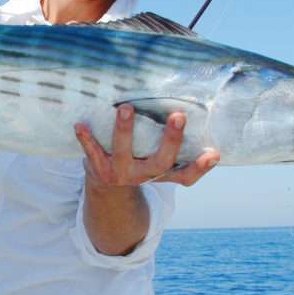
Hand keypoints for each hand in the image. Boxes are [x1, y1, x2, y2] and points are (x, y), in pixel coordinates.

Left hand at [74, 106, 218, 187]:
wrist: (107, 186)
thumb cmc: (142, 161)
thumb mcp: (161, 159)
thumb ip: (178, 143)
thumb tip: (197, 108)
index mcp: (163, 173)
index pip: (187, 175)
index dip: (201, 167)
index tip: (213, 153)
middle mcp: (144, 175)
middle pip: (161, 161)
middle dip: (170, 140)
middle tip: (178, 115)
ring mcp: (121, 173)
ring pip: (123, 154)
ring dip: (124, 131)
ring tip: (126, 108)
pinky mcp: (99, 168)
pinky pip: (92, 152)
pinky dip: (85, 139)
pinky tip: (80, 124)